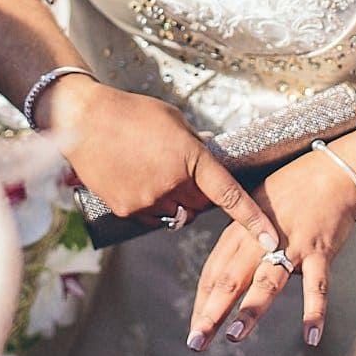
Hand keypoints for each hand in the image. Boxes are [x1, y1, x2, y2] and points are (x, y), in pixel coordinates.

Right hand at [41, 77, 279, 251]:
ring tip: (153, 171)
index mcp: (192, 158)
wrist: (84, 120)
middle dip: (200, 196)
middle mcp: (173, 183)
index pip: (231, 196)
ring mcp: (149, 200)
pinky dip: (153, 206)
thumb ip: (195, 144)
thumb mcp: (173, 120)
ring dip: (175, 201)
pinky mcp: (128, 209)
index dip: (254, 221)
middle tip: (182, 173)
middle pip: (201, 206)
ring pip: (177, 213)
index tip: (272, 242)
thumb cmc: (131, 113)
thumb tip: (212, 154)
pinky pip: (152, 218)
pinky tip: (137, 180)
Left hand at [186, 148, 355, 351]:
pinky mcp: (320, 251)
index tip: (195, 328)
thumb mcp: (256, 207)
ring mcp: (292, 245)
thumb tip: (227, 271)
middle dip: (211, 312)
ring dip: (250, 310)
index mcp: (241, 230)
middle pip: (230, 278)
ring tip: (234, 336)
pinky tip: (311, 338)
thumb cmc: (292, 191)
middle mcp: (261, 239)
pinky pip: (318, 286)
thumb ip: (240, 239)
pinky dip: (315, 311)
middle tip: (196, 342)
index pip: (214, 271)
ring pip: (267, 281)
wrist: (333, 172)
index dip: (203, 301)